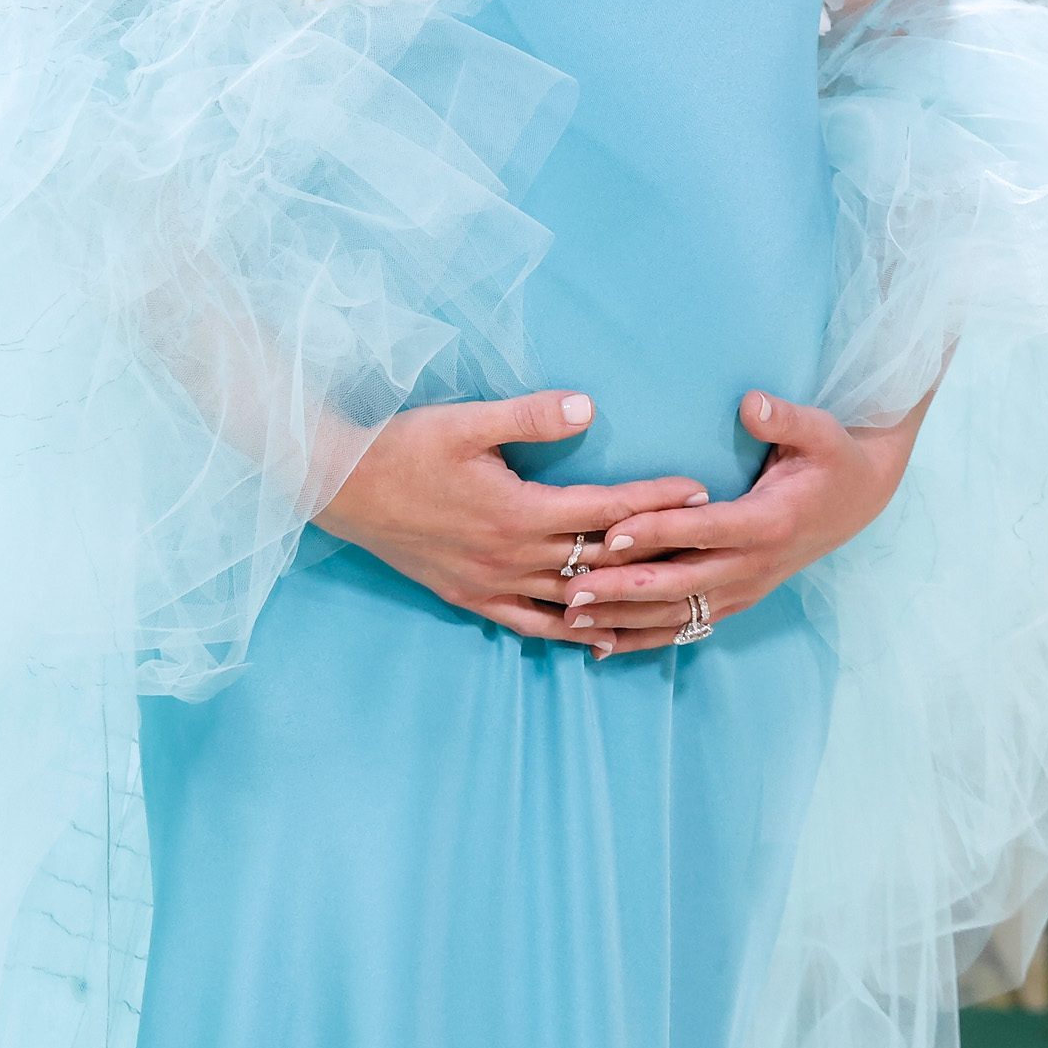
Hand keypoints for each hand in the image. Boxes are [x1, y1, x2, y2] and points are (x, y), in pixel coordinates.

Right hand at [315, 389, 714, 657]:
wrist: (340, 487)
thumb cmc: (403, 445)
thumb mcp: (465, 422)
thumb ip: (530, 416)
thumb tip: (590, 408)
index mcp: (515, 511)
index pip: (602, 509)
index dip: (653, 499)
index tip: (699, 490)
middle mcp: (510, 557)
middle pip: (599, 560)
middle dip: (655, 551)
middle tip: (706, 545)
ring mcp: (490, 585)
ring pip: (573, 603)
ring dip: (623, 598)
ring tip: (671, 596)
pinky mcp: (471, 598)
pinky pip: (532, 626)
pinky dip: (571, 633)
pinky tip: (601, 639)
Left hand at [558, 388, 926, 654]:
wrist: (859, 499)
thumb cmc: (832, 458)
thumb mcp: (820, 431)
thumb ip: (785, 418)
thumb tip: (750, 402)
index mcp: (769, 522)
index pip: (703, 530)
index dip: (657, 532)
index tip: (610, 533)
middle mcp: (755, 565)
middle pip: (681, 583)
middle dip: (624, 588)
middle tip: (571, 590)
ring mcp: (746, 589)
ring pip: (679, 615)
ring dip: (625, 619)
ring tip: (572, 619)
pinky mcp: (737, 599)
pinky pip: (686, 627)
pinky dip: (645, 638)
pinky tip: (602, 645)